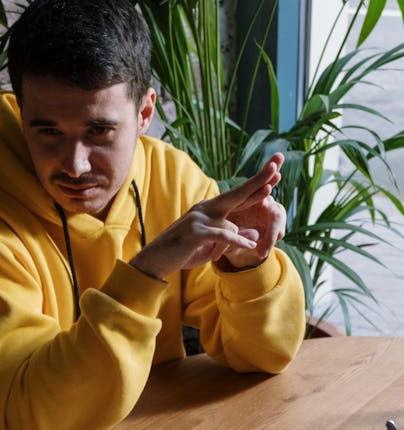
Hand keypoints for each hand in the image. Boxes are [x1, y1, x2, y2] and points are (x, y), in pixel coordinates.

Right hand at [131, 153, 283, 279]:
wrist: (155, 262)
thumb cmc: (182, 253)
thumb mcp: (212, 248)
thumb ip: (233, 240)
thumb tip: (255, 235)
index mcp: (209, 210)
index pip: (237, 197)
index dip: (256, 187)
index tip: (275, 176)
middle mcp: (204, 209)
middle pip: (236, 194)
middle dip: (257, 181)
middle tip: (275, 167)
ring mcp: (198, 219)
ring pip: (230, 221)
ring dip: (242, 228)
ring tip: (260, 223)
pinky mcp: (194, 233)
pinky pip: (221, 235)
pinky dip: (237, 241)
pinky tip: (251, 247)